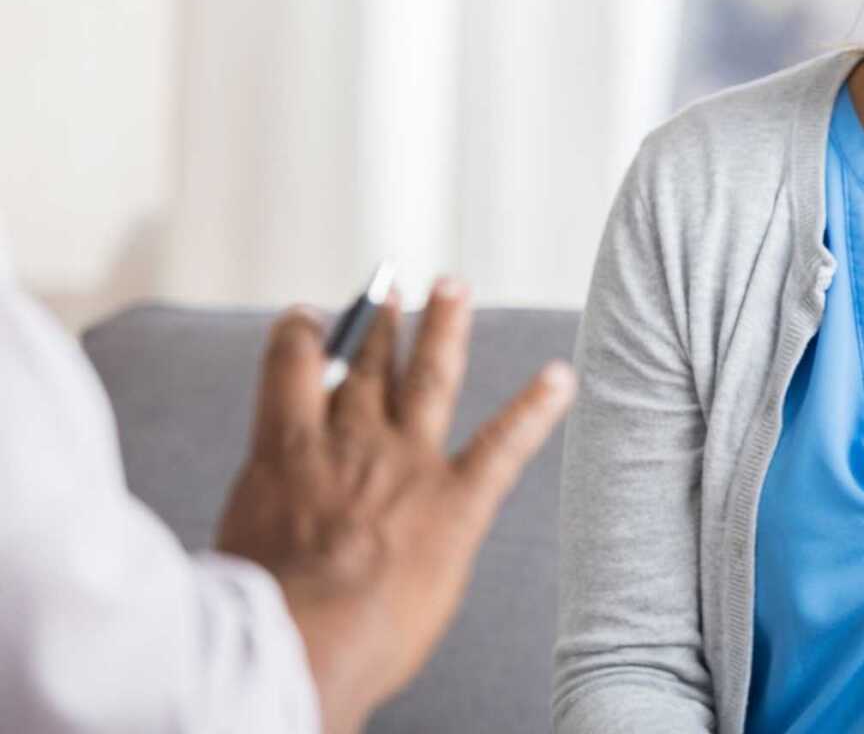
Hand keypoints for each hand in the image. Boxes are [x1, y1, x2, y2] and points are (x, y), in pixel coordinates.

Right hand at [215, 279, 574, 733]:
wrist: (302, 637)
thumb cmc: (257, 609)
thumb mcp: (240, 540)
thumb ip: (270, 509)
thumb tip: (276, 519)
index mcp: (288, 450)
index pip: (292, 367)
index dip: (303, 336)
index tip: (310, 318)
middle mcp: (351, 440)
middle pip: (370, 367)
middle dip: (381, 325)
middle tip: (392, 289)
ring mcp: (409, 464)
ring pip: (431, 378)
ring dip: (445, 328)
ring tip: (454, 288)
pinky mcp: (459, 499)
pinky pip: (505, 443)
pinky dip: (537, 408)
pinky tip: (561, 378)